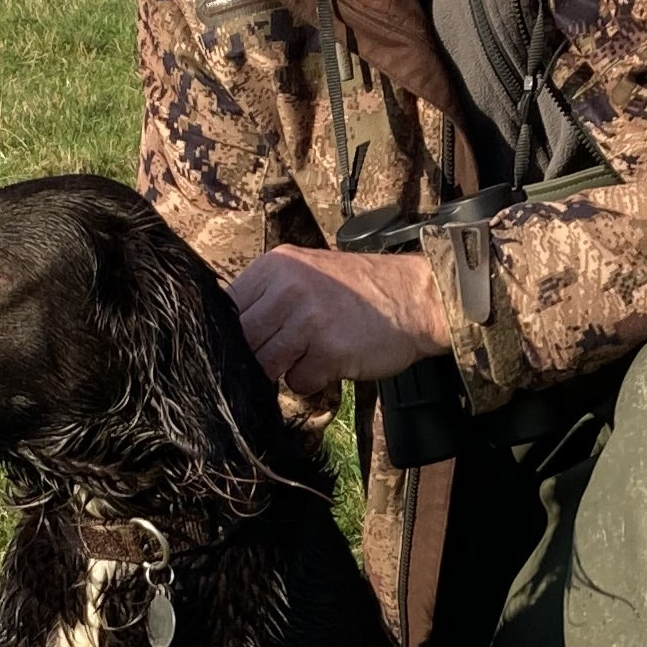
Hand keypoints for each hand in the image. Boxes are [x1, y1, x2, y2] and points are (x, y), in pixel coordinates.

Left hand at [229, 248, 451, 397]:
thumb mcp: (308, 274)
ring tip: (314, 353)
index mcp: (276, 265)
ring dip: (286, 369)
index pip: (228, 309)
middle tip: (291, 352)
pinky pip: (297, 382)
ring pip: (265, 364)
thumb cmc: (361, 292)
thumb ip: (269, 297)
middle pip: (243, 340)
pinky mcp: (326, 350)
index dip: (237, 334)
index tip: (257, 342)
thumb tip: (229, 336)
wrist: (418, 297)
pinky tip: (334, 361)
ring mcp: (306, 318)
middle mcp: (287, 287)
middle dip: (261, 355)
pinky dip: (313, 380)